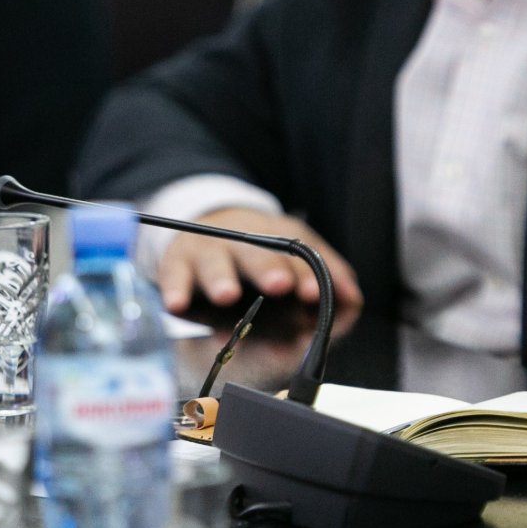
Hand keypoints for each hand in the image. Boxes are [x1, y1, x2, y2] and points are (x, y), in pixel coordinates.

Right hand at [157, 207, 363, 313]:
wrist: (209, 222)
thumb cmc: (261, 251)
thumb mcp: (297, 254)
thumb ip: (328, 277)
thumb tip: (353, 300)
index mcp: (279, 240)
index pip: (296, 257)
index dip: (306, 276)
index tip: (312, 294)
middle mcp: (244, 242)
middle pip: (257, 253)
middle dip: (269, 268)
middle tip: (279, 285)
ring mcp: (208, 251)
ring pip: (215, 262)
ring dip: (221, 278)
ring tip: (228, 294)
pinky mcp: (177, 264)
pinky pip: (173, 277)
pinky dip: (175, 289)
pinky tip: (178, 304)